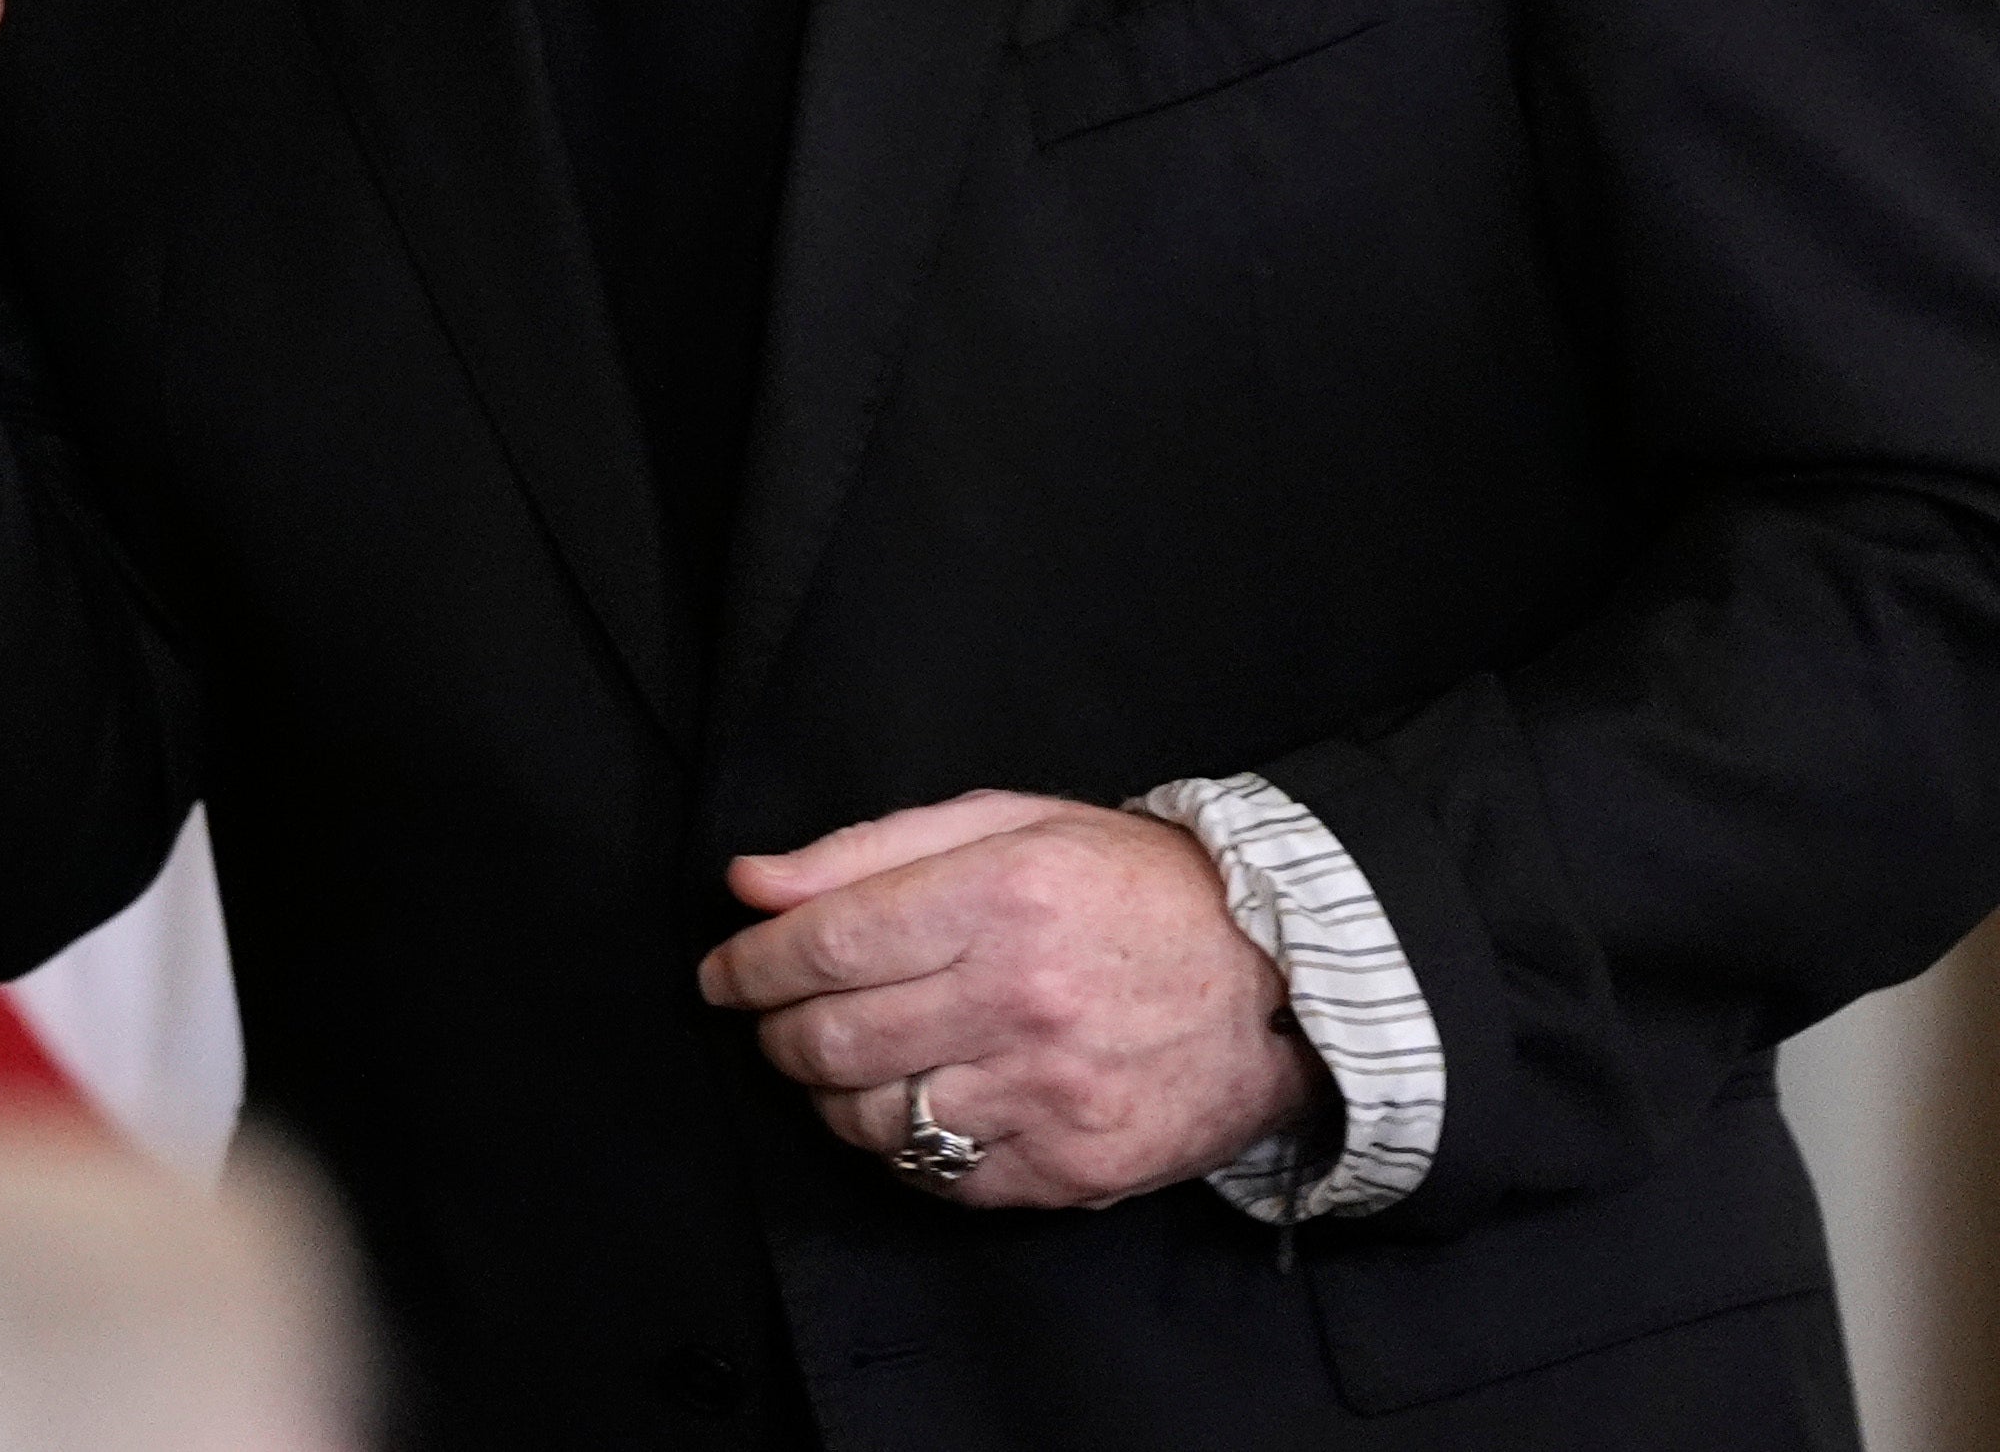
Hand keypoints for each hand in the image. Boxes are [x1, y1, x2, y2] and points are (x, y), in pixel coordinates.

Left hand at [693, 791, 1322, 1210]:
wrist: (1277, 977)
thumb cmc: (1131, 885)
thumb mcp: (1009, 823)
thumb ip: (870, 850)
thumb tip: (751, 884)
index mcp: (1003, 897)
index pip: (826, 945)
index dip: (750, 964)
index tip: (721, 973)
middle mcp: (1024, 1000)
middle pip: (832, 1041)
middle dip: (775, 1033)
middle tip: (771, 1019)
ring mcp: (1052, 1095)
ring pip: (874, 1120)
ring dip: (828, 1096)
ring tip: (841, 1063)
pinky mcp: (1075, 1167)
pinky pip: (942, 1176)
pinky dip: (905, 1147)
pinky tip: (916, 1104)